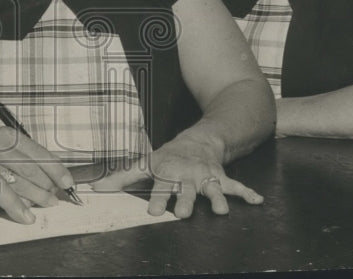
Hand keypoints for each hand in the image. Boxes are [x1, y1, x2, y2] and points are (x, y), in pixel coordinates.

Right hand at [0, 126, 76, 207]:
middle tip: (55, 196)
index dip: (55, 169)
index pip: (37, 153)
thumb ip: (33, 160)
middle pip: (29, 169)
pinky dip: (19, 206)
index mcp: (6, 136)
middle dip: (46, 186)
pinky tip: (26, 212)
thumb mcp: (11, 153)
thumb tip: (60, 175)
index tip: (67, 181)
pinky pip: (4, 197)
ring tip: (46, 203)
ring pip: (18, 184)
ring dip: (36, 197)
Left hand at [92, 133, 262, 217]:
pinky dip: (247, 193)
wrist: (197, 140)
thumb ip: (122, 178)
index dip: (158, 199)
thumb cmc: (168, 157)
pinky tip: (257, 200)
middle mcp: (186, 177)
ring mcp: (205, 177)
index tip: (154, 212)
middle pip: (186, 191)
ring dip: (216, 199)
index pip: (161, 188)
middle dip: (185, 202)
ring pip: (211, 189)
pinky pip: (235, 186)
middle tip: (183, 213)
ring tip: (222, 211)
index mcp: (168, 175)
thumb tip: (94, 187)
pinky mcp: (220, 177)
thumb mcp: (145, 164)